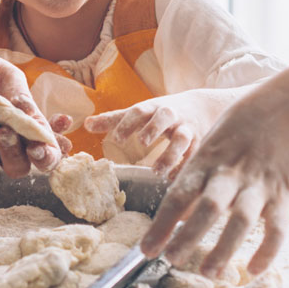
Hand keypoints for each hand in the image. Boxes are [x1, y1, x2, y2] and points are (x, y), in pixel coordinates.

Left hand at [0, 44, 67, 175]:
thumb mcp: (8, 77)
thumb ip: (21, 99)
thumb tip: (35, 121)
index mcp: (27, 129)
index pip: (45, 154)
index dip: (47, 156)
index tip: (39, 145)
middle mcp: (6, 144)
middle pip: (18, 168)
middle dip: (14, 153)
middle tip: (7, 131)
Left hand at [85, 90, 240, 177]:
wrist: (202, 107)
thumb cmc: (162, 112)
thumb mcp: (141, 112)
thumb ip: (115, 119)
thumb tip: (86, 124)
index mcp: (153, 107)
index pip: (140, 111)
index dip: (129, 123)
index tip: (117, 139)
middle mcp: (171, 115)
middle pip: (164, 116)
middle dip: (154, 128)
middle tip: (142, 143)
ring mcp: (187, 127)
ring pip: (183, 138)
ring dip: (171, 154)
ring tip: (157, 172)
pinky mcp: (200, 141)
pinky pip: (195, 155)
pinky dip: (185, 167)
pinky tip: (173, 180)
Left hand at [140, 84, 288, 275]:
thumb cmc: (246, 122)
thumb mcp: (215, 140)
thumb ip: (197, 175)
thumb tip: (176, 214)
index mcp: (209, 158)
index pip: (179, 194)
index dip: (162, 224)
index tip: (147, 250)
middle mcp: (232, 172)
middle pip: (207, 208)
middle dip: (187, 236)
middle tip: (170, 260)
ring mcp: (261, 183)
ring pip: (240, 221)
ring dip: (224, 249)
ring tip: (208, 272)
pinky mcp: (286, 192)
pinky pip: (278, 228)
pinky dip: (267, 250)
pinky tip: (254, 270)